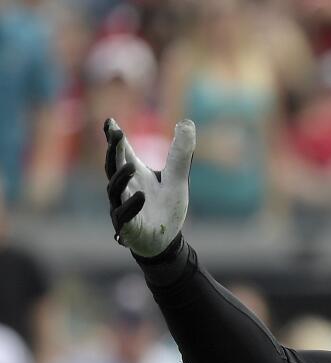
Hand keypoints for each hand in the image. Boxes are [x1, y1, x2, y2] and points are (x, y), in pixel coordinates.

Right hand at [103, 119, 195, 257]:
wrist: (166, 240)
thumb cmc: (166, 206)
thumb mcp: (178, 177)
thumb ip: (180, 153)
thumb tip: (187, 122)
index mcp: (134, 174)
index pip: (122, 152)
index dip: (115, 138)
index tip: (111, 122)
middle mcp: (123, 188)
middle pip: (112, 166)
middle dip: (113, 150)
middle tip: (116, 133)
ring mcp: (121, 207)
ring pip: (114, 190)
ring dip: (120, 177)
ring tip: (130, 165)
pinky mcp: (127, 226)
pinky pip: (124, 215)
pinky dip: (131, 205)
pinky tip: (141, 195)